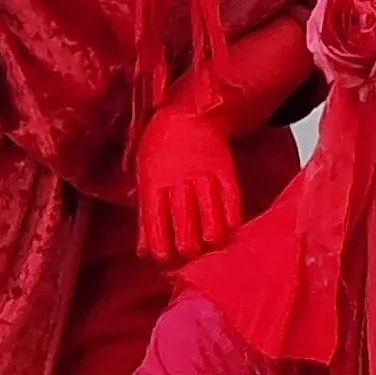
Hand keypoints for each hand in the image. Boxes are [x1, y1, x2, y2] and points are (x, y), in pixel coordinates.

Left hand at [129, 103, 243, 265]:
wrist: (188, 113)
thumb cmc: (160, 146)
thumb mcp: (144, 176)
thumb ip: (145, 215)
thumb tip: (144, 252)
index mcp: (153, 184)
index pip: (156, 227)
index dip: (161, 250)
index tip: (165, 261)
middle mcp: (178, 183)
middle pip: (185, 230)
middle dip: (187, 251)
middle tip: (188, 255)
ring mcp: (204, 177)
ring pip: (210, 221)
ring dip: (210, 241)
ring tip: (209, 247)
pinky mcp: (225, 172)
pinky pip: (232, 203)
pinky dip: (231, 221)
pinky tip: (230, 231)